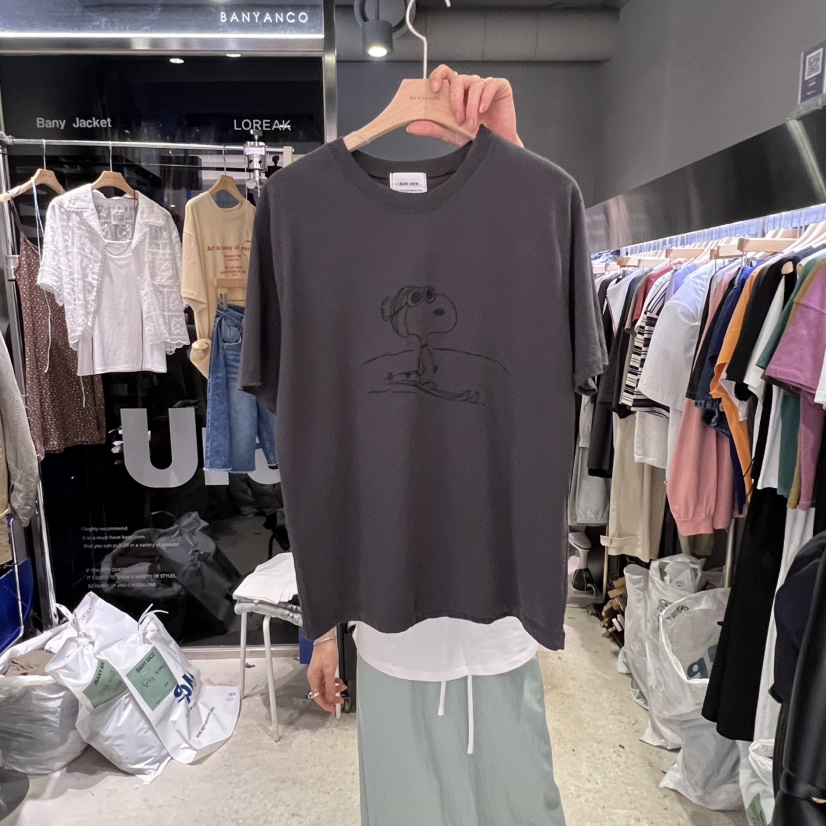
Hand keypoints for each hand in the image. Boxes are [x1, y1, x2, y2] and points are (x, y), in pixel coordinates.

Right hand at [307, 631, 345, 712]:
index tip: (333, 709)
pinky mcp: (323, 669)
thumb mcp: (330, 671)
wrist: (326, 639)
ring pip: (326, 687)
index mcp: (313, 679)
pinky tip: (340, 682)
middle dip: (332, 697)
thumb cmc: (326, 652)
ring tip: (343, 688)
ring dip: (335, 689)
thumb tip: (330, 698)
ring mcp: (318, 673)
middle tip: (341, 700)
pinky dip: (334, 682)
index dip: (326, 704)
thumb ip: (330, 686)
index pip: (318, 697)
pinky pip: (328, 680)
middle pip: (322, 693)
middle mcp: (314, 678)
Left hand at [407, 65, 522, 148]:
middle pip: (457, 80)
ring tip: (472, 124)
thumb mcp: (450, 133)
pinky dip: (485, 98)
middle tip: (458, 119)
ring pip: (474, 84)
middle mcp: (469, 86)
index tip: (434, 88)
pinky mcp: (500, 87)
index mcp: (456, 93)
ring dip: (471, 107)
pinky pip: (490, 84)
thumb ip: (432, 127)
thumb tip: (412, 126)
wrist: (496, 146)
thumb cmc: (476, 136)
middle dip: (455, 101)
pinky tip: (484, 110)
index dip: (437, 76)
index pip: (445, 74)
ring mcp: (484, 85)